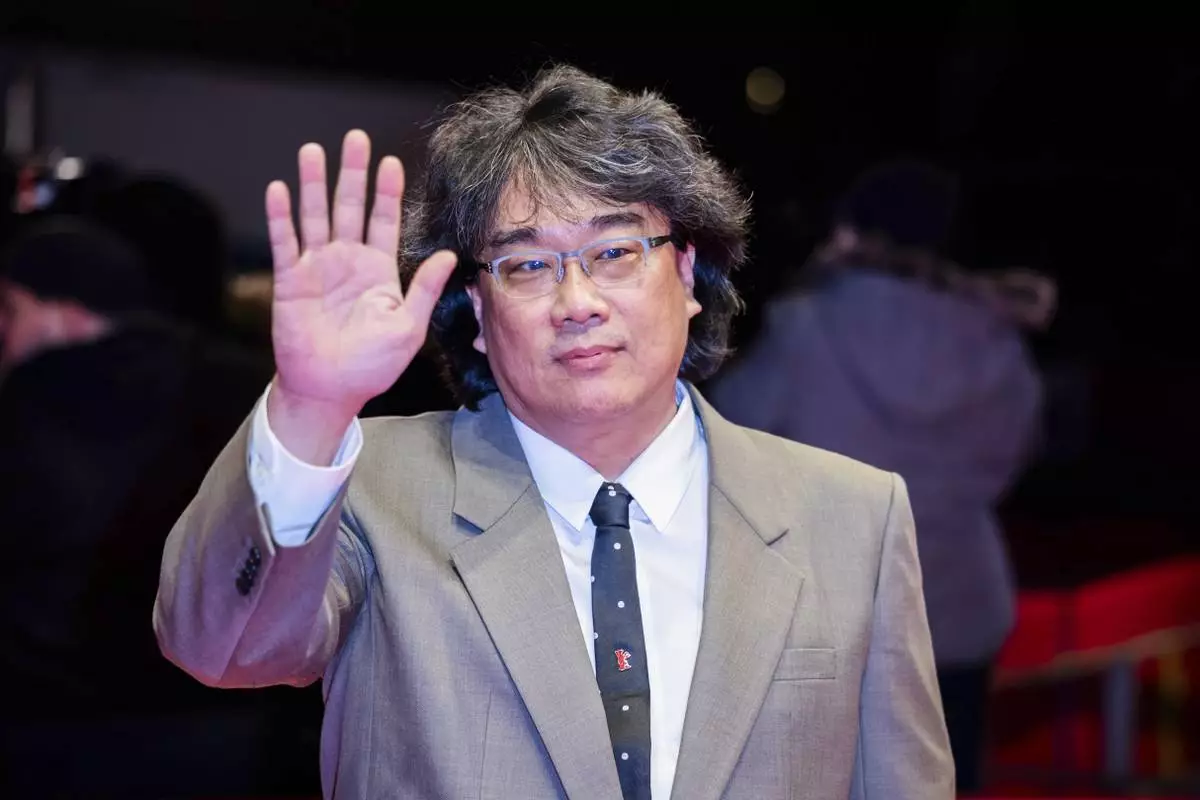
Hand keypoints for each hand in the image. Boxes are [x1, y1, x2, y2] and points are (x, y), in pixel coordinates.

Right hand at [264, 130, 455, 461]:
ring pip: (315, 216)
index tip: (391, 162)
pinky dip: (281, 217)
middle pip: (350, 207)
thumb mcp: (408, 326)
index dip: (386, 192)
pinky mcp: (291, 280)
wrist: (331, 389)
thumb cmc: (371, 364)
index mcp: (378, 270)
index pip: (383, 221)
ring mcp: (317, 268)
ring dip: (313, 184)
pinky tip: (280, 190)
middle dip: (352, 173)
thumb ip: (424, 289)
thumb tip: (449, 255)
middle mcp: (347, 261)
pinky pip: (286, 243)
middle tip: (355, 138)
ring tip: (313, 151)